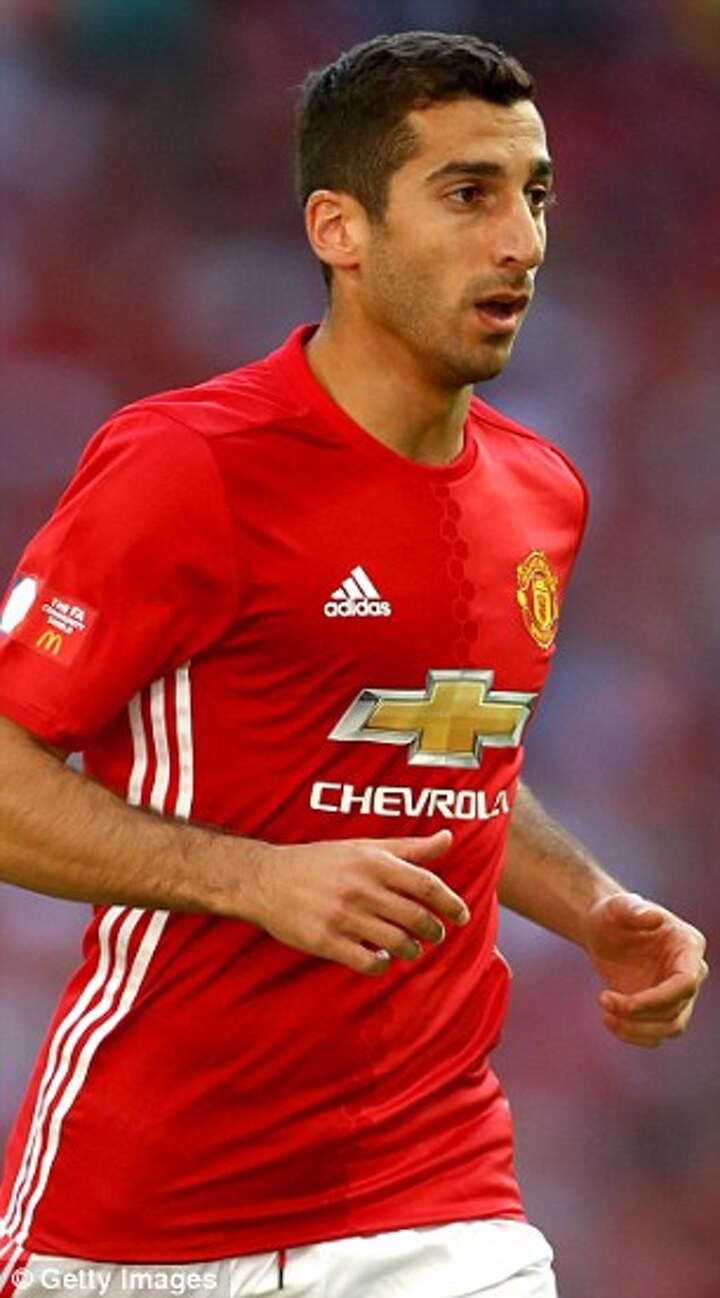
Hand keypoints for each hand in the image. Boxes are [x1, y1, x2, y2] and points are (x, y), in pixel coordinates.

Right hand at [247, 829, 469, 975]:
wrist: (265, 879)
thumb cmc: (320, 861)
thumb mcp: (363, 847)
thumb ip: (408, 847)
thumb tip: (449, 838)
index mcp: (373, 862)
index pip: (426, 884)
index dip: (451, 903)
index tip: (462, 916)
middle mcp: (360, 888)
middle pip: (416, 917)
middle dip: (434, 931)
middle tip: (435, 935)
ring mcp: (343, 917)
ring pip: (397, 943)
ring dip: (410, 950)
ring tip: (408, 947)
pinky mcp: (326, 942)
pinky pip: (368, 963)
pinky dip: (381, 964)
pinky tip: (378, 956)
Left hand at [583, 892, 708, 1046]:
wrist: (605, 930)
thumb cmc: (614, 914)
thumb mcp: (618, 906)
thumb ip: (634, 909)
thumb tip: (654, 917)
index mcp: (688, 946)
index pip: (685, 983)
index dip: (658, 999)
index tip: (625, 1004)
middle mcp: (691, 973)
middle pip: (677, 1011)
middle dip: (639, 1013)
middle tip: (602, 999)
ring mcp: (677, 994)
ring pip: (671, 1028)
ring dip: (636, 1029)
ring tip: (606, 1014)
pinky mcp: (661, 1008)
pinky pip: (656, 1034)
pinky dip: (632, 1034)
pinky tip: (609, 1019)